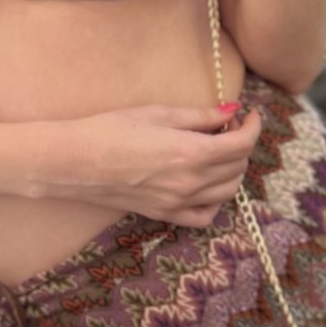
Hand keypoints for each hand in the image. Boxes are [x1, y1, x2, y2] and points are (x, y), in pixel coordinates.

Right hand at [55, 101, 264, 226]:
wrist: (73, 162)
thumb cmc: (111, 129)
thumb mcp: (159, 114)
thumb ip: (200, 116)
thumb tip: (231, 111)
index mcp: (192, 153)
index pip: (242, 144)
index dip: (252, 127)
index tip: (249, 114)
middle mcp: (190, 183)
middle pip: (238, 167)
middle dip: (240, 143)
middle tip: (225, 124)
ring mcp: (178, 202)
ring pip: (227, 191)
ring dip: (232, 169)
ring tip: (216, 150)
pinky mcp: (164, 214)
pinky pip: (205, 215)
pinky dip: (215, 200)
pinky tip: (205, 183)